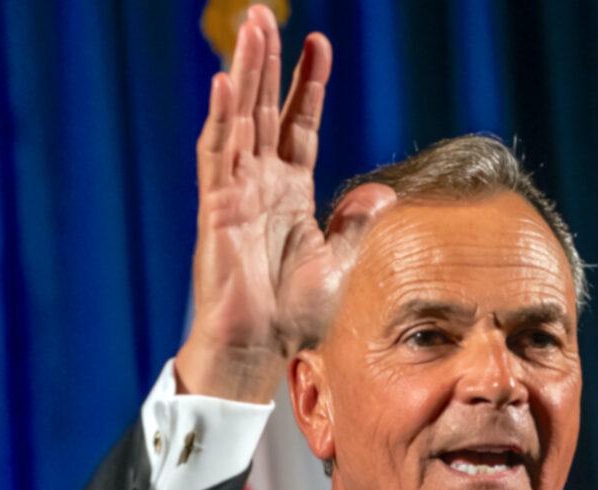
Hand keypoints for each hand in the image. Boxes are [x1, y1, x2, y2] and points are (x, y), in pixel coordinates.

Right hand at [175, 6, 394, 403]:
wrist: (260, 348)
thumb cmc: (294, 314)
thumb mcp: (339, 262)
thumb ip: (355, 224)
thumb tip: (382, 193)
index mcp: (289, 192)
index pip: (297, 124)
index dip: (307, 85)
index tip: (319, 44)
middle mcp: (259, 184)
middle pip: (262, 108)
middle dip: (266, 62)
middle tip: (264, 13)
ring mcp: (234, 193)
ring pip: (237, 119)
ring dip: (243, 73)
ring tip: (248, 28)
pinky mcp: (216, 210)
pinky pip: (216, 156)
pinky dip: (220, 120)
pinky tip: (224, 84)